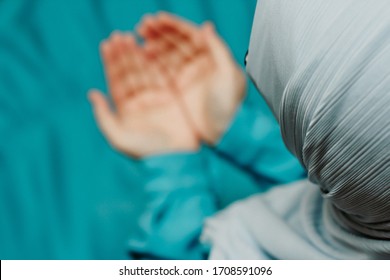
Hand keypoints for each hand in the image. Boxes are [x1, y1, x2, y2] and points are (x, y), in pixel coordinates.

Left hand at [89, 32, 198, 157]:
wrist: (178, 159)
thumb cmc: (148, 152)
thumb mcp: (119, 138)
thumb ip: (104, 117)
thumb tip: (91, 93)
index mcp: (127, 111)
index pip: (117, 82)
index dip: (111, 63)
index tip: (107, 45)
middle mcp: (141, 103)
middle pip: (130, 73)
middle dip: (123, 54)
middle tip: (118, 36)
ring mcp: (158, 99)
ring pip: (145, 71)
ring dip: (136, 54)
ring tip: (129, 37)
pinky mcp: (174, 97)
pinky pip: (163, 75)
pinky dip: (156, 62)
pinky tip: (148, 48)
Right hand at [138, 13, 245, 143]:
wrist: (219, 141)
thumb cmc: (228, 112)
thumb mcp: (230, 78)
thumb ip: (218, 49)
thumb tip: (207, 27)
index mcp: (210, 63)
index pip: (189, 38)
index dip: (172, 26)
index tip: (156, 19)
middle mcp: (195, 72)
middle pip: (173, 46)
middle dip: (157, 34)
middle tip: (142, 27)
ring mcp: (182, 84)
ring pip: (163, 59)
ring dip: (148, 47)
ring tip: (133, 40)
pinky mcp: (172, 97)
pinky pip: (156, 76)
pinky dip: (145, 66)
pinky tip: (138, 57)